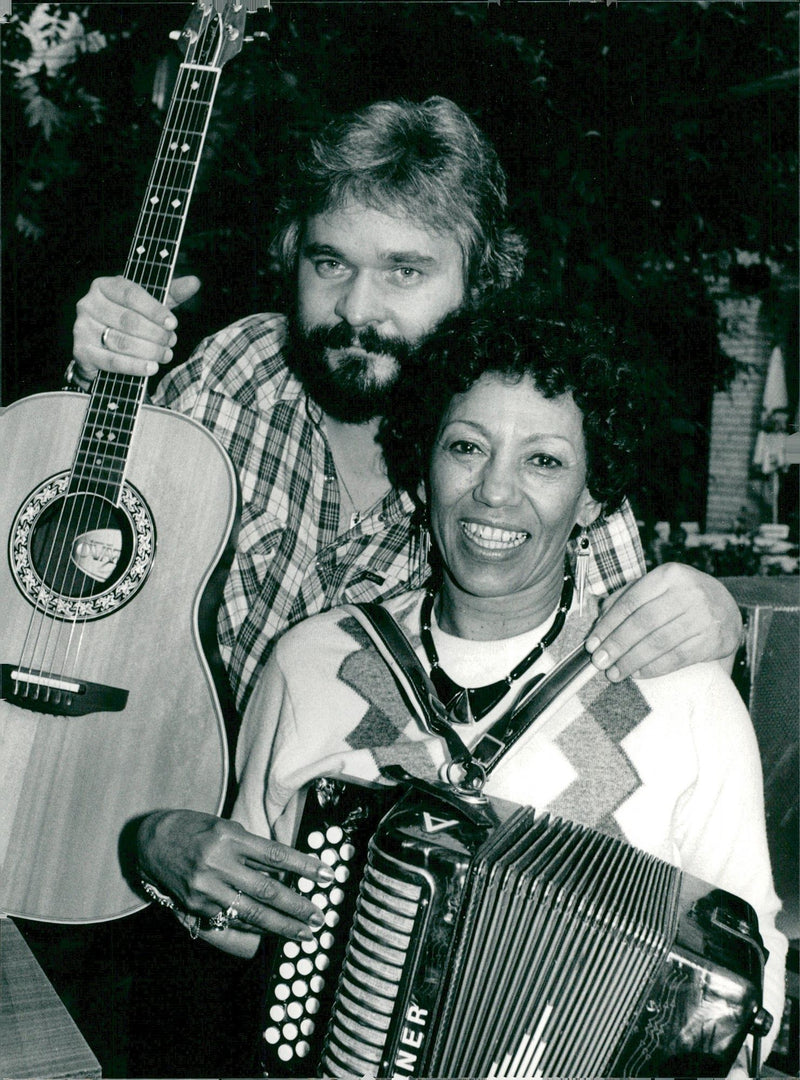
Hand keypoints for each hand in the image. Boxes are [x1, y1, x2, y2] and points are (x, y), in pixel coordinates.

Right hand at [72, 274, 200, 380]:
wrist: (100, 348)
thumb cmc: (128, 320)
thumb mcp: (149, 305)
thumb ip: (171, 293)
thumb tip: (194, 282)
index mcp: (104, 285)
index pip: (131, 294)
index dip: (154, 310)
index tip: (173, 323)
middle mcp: (89, 303)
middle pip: (129, 321)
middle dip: (156, 334)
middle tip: (171, 342)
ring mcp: (82, 328)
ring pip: (122, 342)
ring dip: (150, 351)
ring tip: (165, 355)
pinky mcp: (81, 351)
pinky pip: (112, 361)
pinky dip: (135, 366)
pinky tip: (151, 367)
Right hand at [136, 809, 333, 942]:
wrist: (151, 841)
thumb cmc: (195, 829)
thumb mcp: (225, 827)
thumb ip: (252, 847)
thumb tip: (285, 866)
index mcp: (229, 837)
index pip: (275, 853)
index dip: (304, 866)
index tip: (327, 875)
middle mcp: (218, 863)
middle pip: (266, 888)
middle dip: (297, 906)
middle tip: (319, 916)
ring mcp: (206, 887)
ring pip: (251, 912)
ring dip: (281, 925)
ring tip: (303, 933)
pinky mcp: (196, 905)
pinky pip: (231, 919)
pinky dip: (254, 926)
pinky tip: (273, 932)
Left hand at [585, 562, 741, 680]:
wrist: (729, 611)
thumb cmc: (684, 599)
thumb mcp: (659, 587)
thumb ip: (629, 596)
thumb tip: (599, 615)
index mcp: (670, 574)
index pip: (631, 601)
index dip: (608, 624)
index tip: (592, 643)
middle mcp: (690, 592)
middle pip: (643, 622)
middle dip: (617, 644)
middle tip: (599, 661)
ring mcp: (704, 616)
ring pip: (659, 642)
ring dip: (632, 660)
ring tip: (614, 672)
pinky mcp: (714, 640)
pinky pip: (677, 658)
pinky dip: (653, 668)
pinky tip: (637, 673)